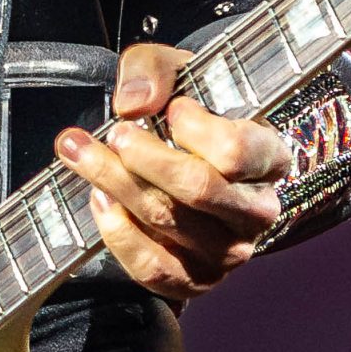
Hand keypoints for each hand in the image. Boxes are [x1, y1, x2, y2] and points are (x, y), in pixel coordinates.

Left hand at [55, 42, 299, 302]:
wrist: (189, 162)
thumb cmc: (187, 114)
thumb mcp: (176, 72)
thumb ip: (153, 71)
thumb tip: (132, 103)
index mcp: (269, 158)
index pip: (237, 152)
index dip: (196, 130)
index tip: (172, 109)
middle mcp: (257, 211)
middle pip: (197, 189)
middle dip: (143, 158)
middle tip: (114, 134)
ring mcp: (228, 253)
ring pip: (167, 222)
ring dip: (115, 184)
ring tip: (81, 153)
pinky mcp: (195, 280)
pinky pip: (152, 266)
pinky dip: (117, 232)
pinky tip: (99, 198)